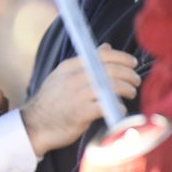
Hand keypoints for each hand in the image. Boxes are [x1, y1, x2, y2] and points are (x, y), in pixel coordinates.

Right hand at [20, 44, 139, 155]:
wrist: (34, 125)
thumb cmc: (52, 101)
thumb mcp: (63, 76)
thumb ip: (85, 63)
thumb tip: (105, 47)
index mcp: (70, 66)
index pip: (101, 55)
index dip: (122, 58)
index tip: (133, 63)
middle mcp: (74, 77)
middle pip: (110, 70)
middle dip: (128, 74)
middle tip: (136, 81)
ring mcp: (77, 95)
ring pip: (111, 86)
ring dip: (126, 89)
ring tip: (131, 93)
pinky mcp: (81, 112)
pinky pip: (106, 106)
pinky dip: (117, 107)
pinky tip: (121, 109)